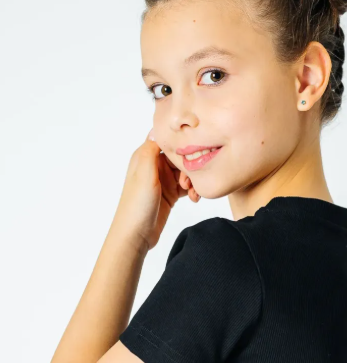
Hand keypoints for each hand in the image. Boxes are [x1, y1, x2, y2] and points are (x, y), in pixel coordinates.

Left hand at [111, 129, 200, 252]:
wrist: (135, 235)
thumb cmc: (136, 205)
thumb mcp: (144, 173)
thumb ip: (152, 149)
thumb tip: (159, 127)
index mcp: (145, 156)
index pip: (168, 139)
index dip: (182, 143)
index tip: (194, 149)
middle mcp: (154, 166)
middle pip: (181, 155)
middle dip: (191, 165)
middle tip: (191, 179)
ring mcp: (163, 180)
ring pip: (187, 171)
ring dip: (194, 179)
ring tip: (193, 192)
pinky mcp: (170, 193)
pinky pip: (188, 186)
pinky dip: (194, 190)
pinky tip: (195, 198)